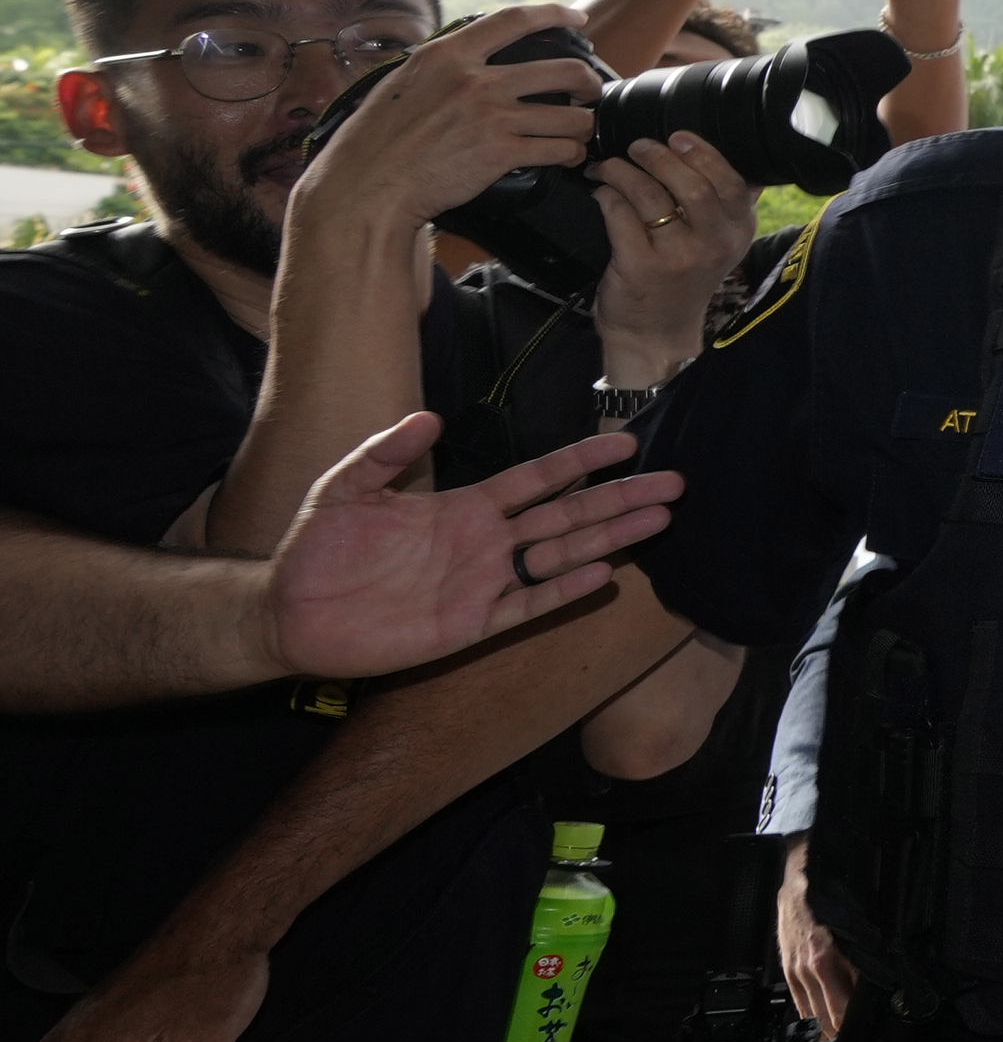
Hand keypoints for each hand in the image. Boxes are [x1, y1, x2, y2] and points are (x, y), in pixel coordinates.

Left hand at [265, 414, 677, 676]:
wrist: (290, 613)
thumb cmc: (316, 548)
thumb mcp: (343, 487)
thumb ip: (385, 454)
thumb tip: (429, 417)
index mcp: (463, 507)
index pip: (535, 479)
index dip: (579, 461)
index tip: (625, 442)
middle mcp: (485, 543)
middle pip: (567, 515)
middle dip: (619, 499)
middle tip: (673, 484)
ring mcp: (484, 583)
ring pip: (562, 555)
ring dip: (611, 539)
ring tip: (658, 521)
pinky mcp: (473, 624)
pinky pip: (530, 604)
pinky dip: (565, 590)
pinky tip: (603, 573)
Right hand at [291, 3, 600, 231]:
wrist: (371, 182)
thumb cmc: (381, 137)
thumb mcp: (406, 81)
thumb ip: (444, 65)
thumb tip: (471, 53)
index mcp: (448, 54)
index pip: (514, 19)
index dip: (555, 14)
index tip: (578, 17)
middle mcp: (474, 79)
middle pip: (563, 69)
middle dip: (588, 81)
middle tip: (590, 91)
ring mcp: (490, 116)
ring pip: (571, 116)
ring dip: (583, 125)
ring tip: (578, 132)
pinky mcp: (501, 152)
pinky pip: (560, 149)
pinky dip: (571, 154)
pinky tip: (567, 156)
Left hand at [589, 133, 764, 383]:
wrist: (656, 331)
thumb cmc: (684, 279)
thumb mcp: (720, 244)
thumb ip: (728, 204)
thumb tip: (740, 154)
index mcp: (737, 232)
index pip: (731, 183)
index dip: (703, 153)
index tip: (677, 137)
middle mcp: (713, 245)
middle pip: (691, 185)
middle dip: (658, 157)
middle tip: (636, 147)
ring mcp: (677, 258)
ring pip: (648, 194)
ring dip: (621, 171)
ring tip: (608, 167)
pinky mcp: (640, 266)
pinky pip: (619, 213)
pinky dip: (605, 195)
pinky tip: (601, 193)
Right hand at [776, 835, 854, 1036]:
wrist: (799, 878)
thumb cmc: (832, 897)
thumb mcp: (859, 926)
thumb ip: (868, 957)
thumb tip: (886, 983)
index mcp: (829, 959)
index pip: (845, 1008)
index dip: (857, 1027)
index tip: (870, 1039)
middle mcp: (810, 969)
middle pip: (828, 1017)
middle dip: (844, 1034)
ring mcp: (796, 970)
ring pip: (812, 1013)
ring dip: (827, 1030)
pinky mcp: (788, 968)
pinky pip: (799, 1001)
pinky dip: (810, 1016)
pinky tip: (820, 1026)